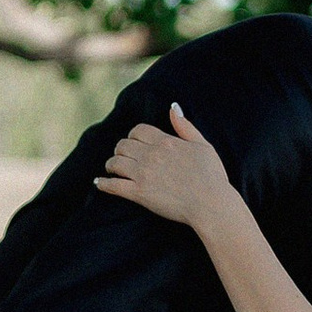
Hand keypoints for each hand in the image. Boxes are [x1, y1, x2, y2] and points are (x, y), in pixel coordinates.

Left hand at [93, 99, 235, 229]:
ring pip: (114, 162)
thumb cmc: (212, 176)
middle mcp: (151, 155)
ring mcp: (143, 174)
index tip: (134, 143)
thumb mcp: (203, 145)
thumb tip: (173, 107)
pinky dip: (103, 184)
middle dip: (121, 150)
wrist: (211, 204)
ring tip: (112, 169)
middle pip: (123, 145)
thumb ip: (185, 126)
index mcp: (165, 142)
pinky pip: (113, 186)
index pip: (138, 130)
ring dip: (111, 164)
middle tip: (122, 156)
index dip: (133, 135)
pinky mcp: (139, 194)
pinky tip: (98, 183)